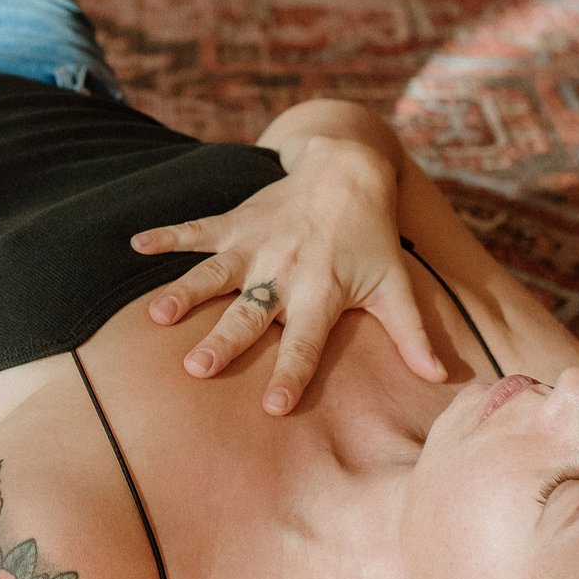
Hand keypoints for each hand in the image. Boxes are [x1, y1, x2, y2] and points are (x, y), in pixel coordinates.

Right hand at [130, 139, 444, 414]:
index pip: (306, 344)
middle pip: (250, 315)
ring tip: (157, 315)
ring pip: (215, 274)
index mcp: (322, 294)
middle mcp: (284, 272)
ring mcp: (256, 245)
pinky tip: (136, 244)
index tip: (273, 408)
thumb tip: (442, 376)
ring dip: (185, 293)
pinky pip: (197, 228)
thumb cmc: (371, 238)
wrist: (348, 171)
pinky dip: (166, 235)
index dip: (291, 375)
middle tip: (197, 369)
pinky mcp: (236, 222)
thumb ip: (413, 334)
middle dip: (224, 342)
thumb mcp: (395, 286)